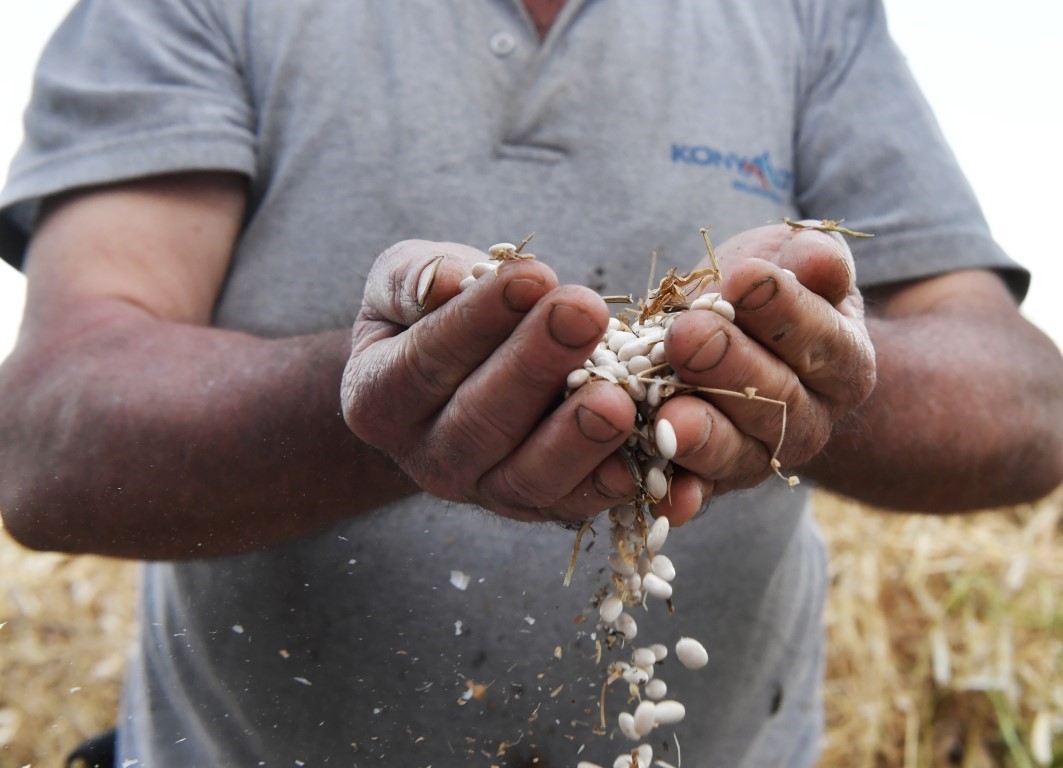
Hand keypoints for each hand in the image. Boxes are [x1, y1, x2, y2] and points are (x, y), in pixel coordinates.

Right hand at [341, 240, 638, 524]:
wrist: (455, 377)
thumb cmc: (430, 315)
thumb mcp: (403, 284)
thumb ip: (415, 279)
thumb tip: (449, 281)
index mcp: (378, 398)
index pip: (426, 359)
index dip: (479, 319)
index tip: (532, 275)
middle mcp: (424, 458)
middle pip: (479, 420)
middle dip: (536, 364)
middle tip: (584, 311)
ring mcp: (481, 491)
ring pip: (527, 475)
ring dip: (576, 437)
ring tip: (618, 396)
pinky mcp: (533, 507)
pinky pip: (571, 504)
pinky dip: (609, 485)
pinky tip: (644, 455)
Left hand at [652, 223, 876, 523]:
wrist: (732, 336)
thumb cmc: (766, 287)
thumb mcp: (791, 260)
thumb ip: (810, 260)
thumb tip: (820, 259)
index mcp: (843, 364)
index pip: (820, 340)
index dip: (784, 310)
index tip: (745, 277)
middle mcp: (809, 422)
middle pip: (776, 402)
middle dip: (730, 367)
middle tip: (689, 335)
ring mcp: (758, 457)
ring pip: (735, 454)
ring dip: (702, 437)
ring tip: (668, 417)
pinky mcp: (710, 481)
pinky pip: (693, 490)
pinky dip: (674, 495)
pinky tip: (652, 493)